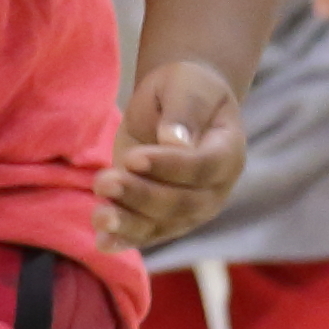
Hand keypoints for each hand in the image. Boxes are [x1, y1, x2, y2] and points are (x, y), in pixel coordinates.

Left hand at [99, 59, 246, 251]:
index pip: (203, 167)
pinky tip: (102, 242)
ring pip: (162, 224)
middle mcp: (213, 188)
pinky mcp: (162, 216)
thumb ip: (185, 111)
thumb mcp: (187, 86)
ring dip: (129, 223)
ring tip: (100, 216)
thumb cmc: (187, 89)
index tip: (133, 157)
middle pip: (182, 203)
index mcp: (228, 153)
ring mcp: (189, 208)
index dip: (169, 166)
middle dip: (141, 195)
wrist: (177, 102)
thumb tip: (175, 141)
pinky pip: (146, 234)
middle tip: (104, 182)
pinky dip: (124, 240)